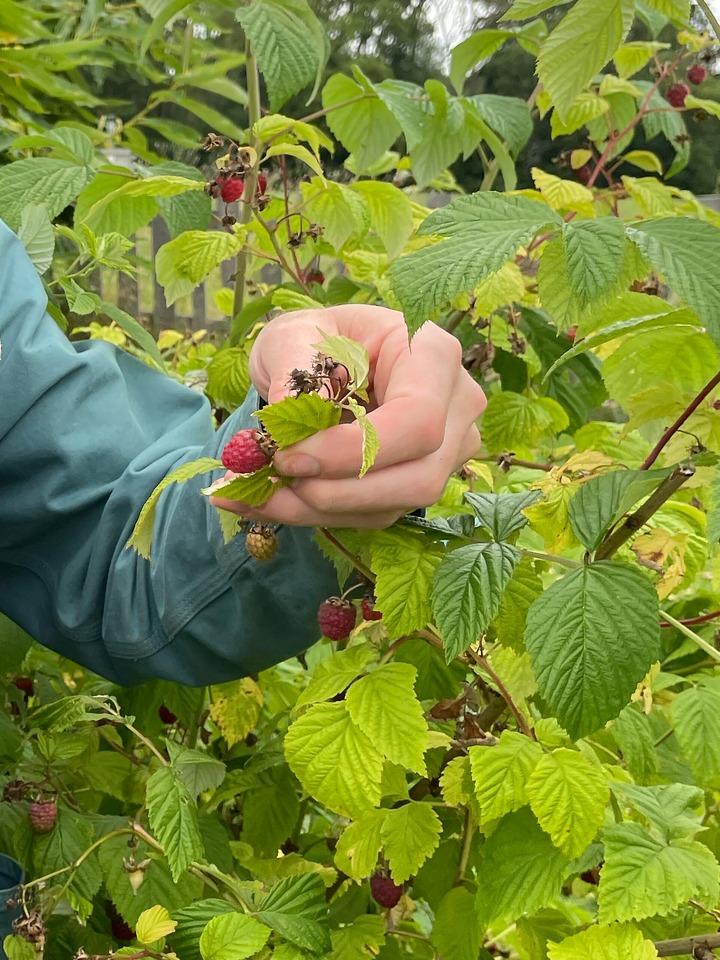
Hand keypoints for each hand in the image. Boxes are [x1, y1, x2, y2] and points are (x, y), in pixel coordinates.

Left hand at [211, 304, 486, 527]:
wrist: (321, 360)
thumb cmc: (316, 338)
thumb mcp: (294, 335)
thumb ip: (292, 368)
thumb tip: (288, 418)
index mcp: (434, 353)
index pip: (418, 419)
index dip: (355, 450)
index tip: (289, 454)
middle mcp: (457, 405)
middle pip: (419, 476)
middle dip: (337, 489)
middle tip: (272, 476)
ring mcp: (448, 450)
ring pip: (397, 504)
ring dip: (319, 508)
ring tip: (255, 492)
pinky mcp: (420, 482)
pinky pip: (376, 514)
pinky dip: (317, 514)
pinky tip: (269, 499)